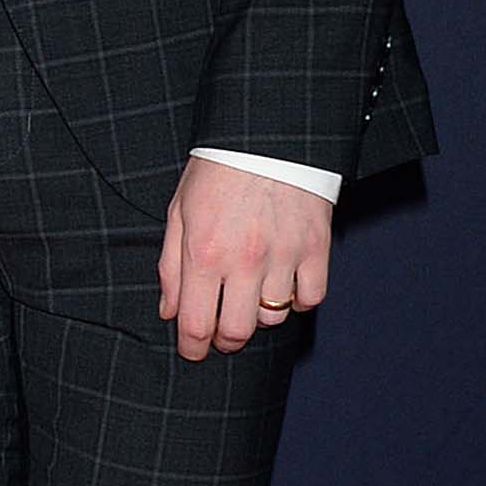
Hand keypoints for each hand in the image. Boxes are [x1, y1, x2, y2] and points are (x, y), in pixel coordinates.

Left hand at [158, 161, 330, 363]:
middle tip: (221, 332)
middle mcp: (244, 261)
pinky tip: (283, 284)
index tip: (193, 351)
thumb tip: (169, 311)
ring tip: (250, 295)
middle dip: (225, 340)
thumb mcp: (179, 212)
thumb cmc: (217, 170)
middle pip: (237, 332)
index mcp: (204, 254)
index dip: (192, 348)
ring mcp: (283, 257)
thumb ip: (171, 267)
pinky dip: (296, 300)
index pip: (196, 325)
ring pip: (273, 318)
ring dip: (258, 315)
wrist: (266, 134)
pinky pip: (309, 299)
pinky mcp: (316, 249)